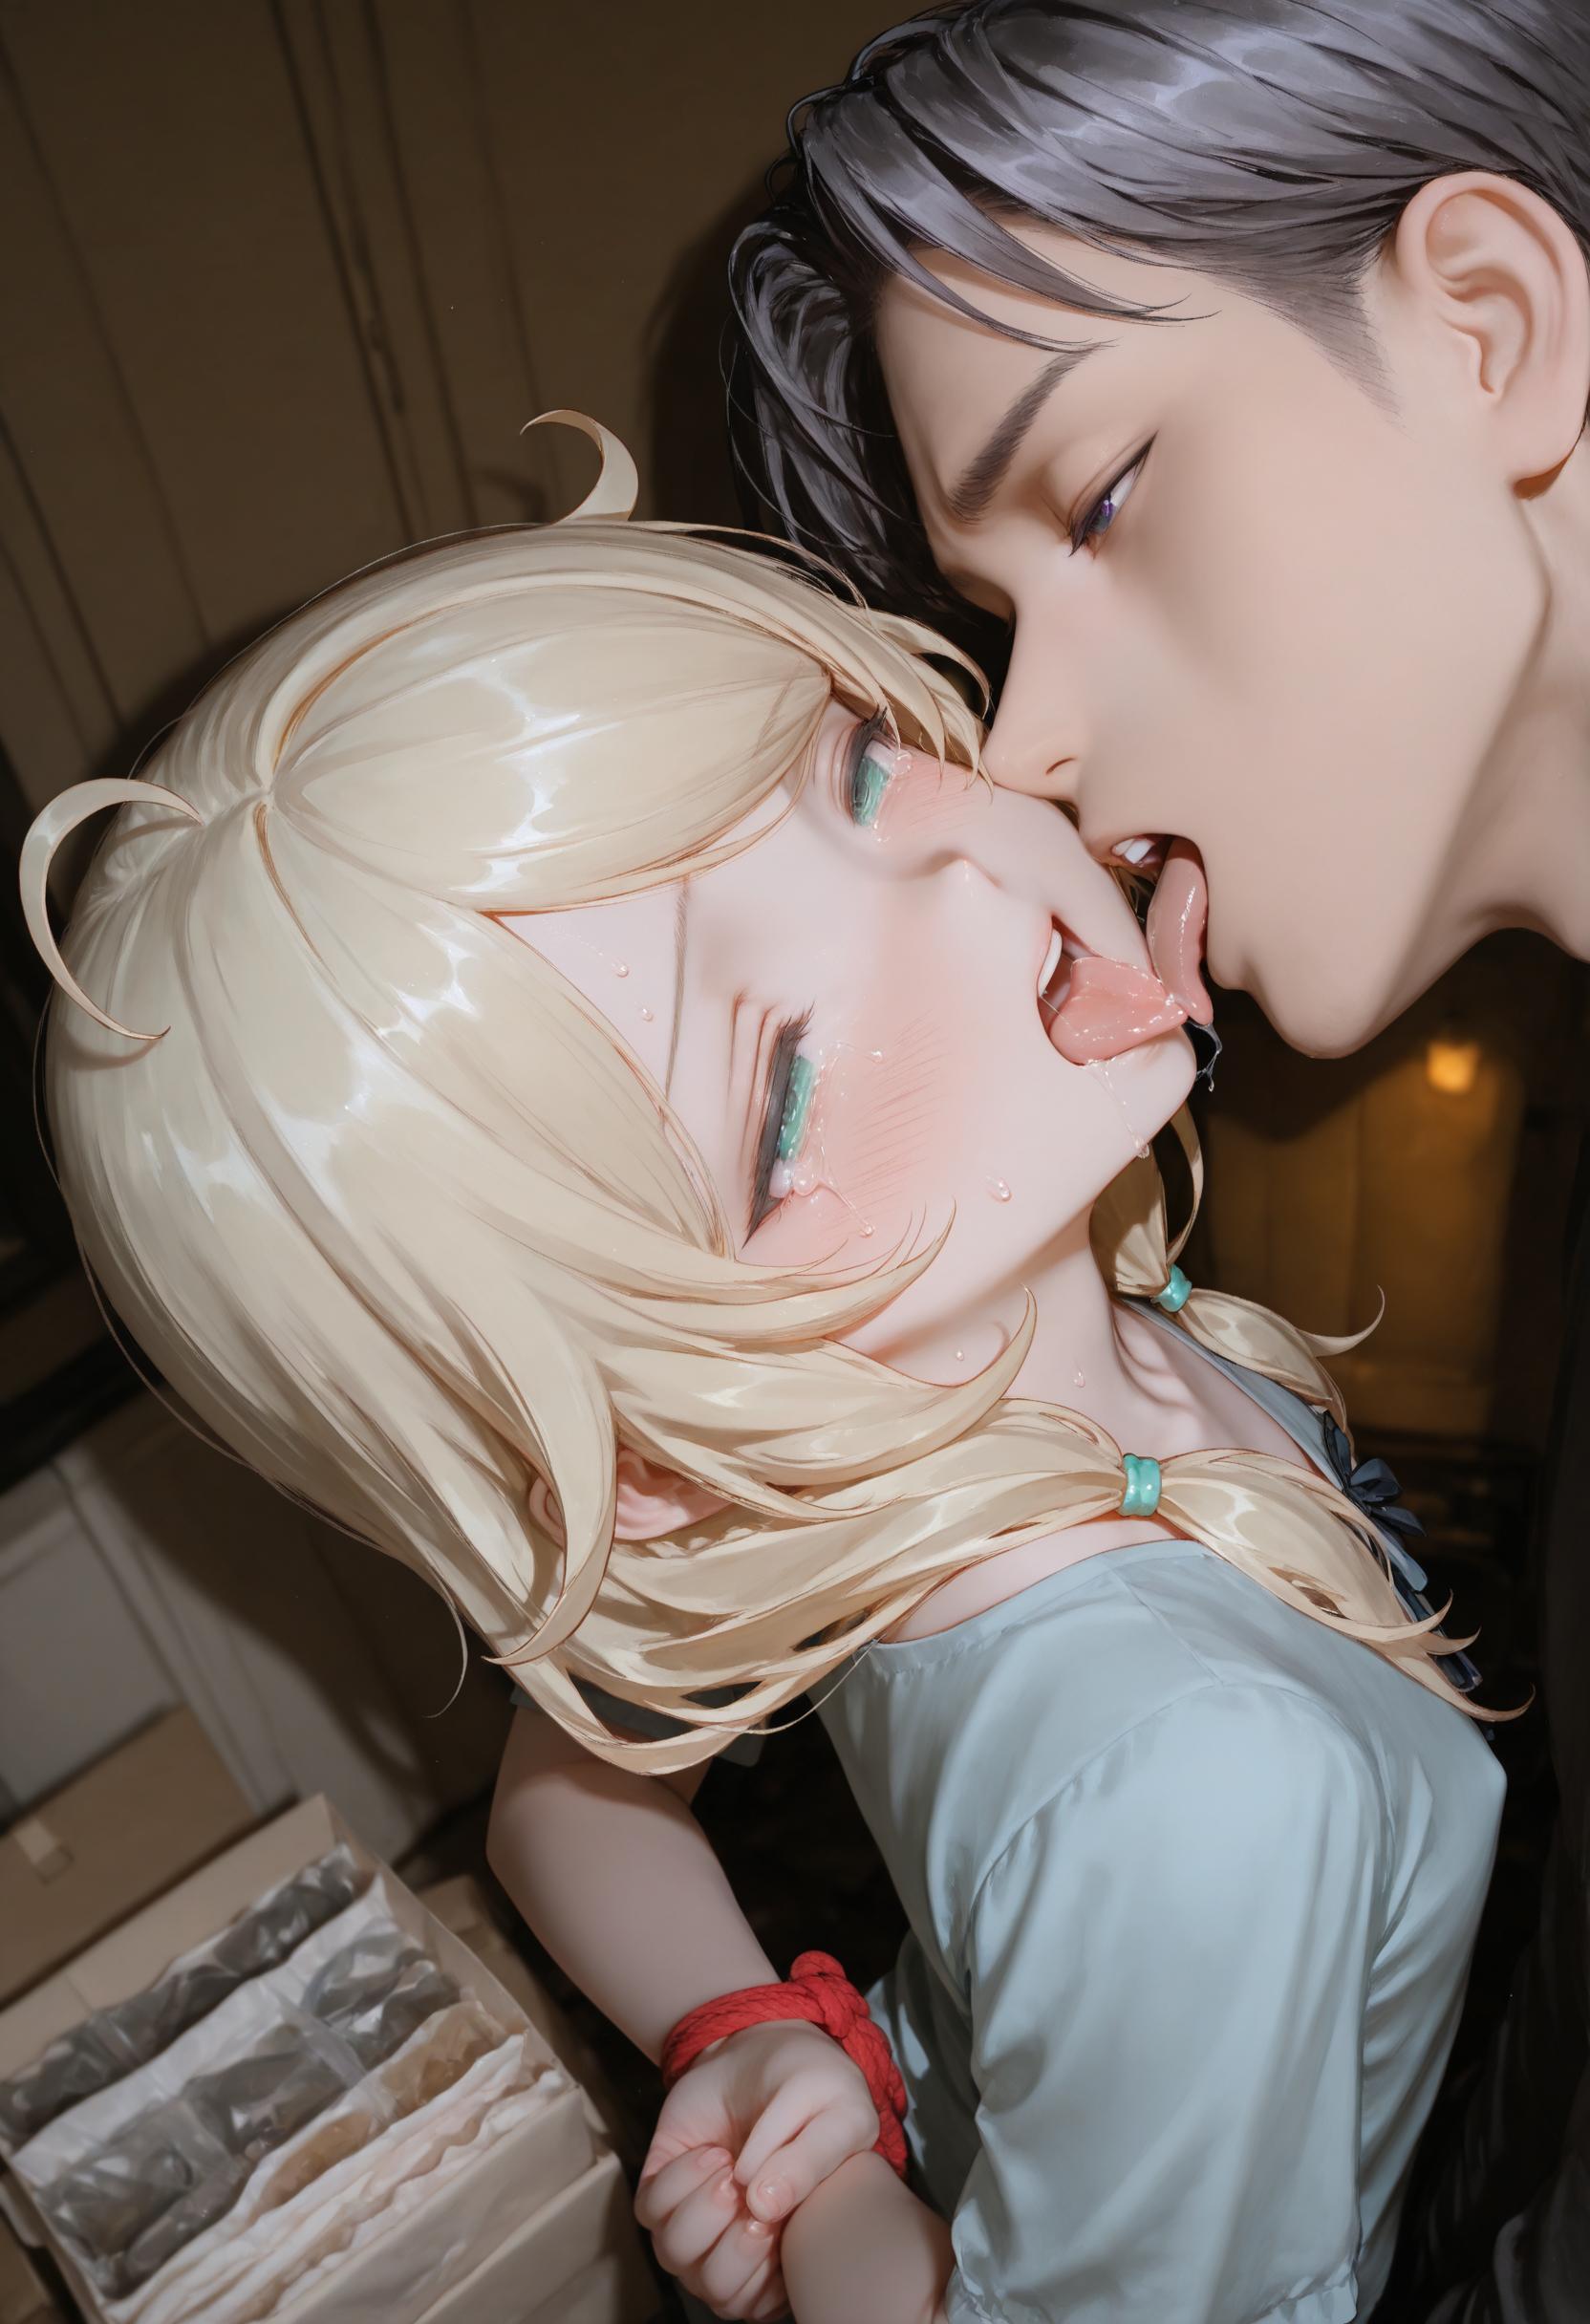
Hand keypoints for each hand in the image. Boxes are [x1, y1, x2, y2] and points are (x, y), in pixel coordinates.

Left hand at [636, 2020, 880, 2318]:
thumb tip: (767, 2206)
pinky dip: (677, 2178)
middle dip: (728, 2243)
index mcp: (792, 2249)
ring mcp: (700, 2223)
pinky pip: (651, 2209)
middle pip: (717, 2291)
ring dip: (700, 2206)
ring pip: (676, 2255)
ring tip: (727, 2164)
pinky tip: (707, 2155)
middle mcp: (742, 2248)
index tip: (770, 2222)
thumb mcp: (835, 2111)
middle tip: (746, 2191)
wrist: (765, 2048)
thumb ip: (810, 2160)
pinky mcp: (664, 2190)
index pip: (762, 2307)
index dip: (761, 2271)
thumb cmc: (811, 2086)